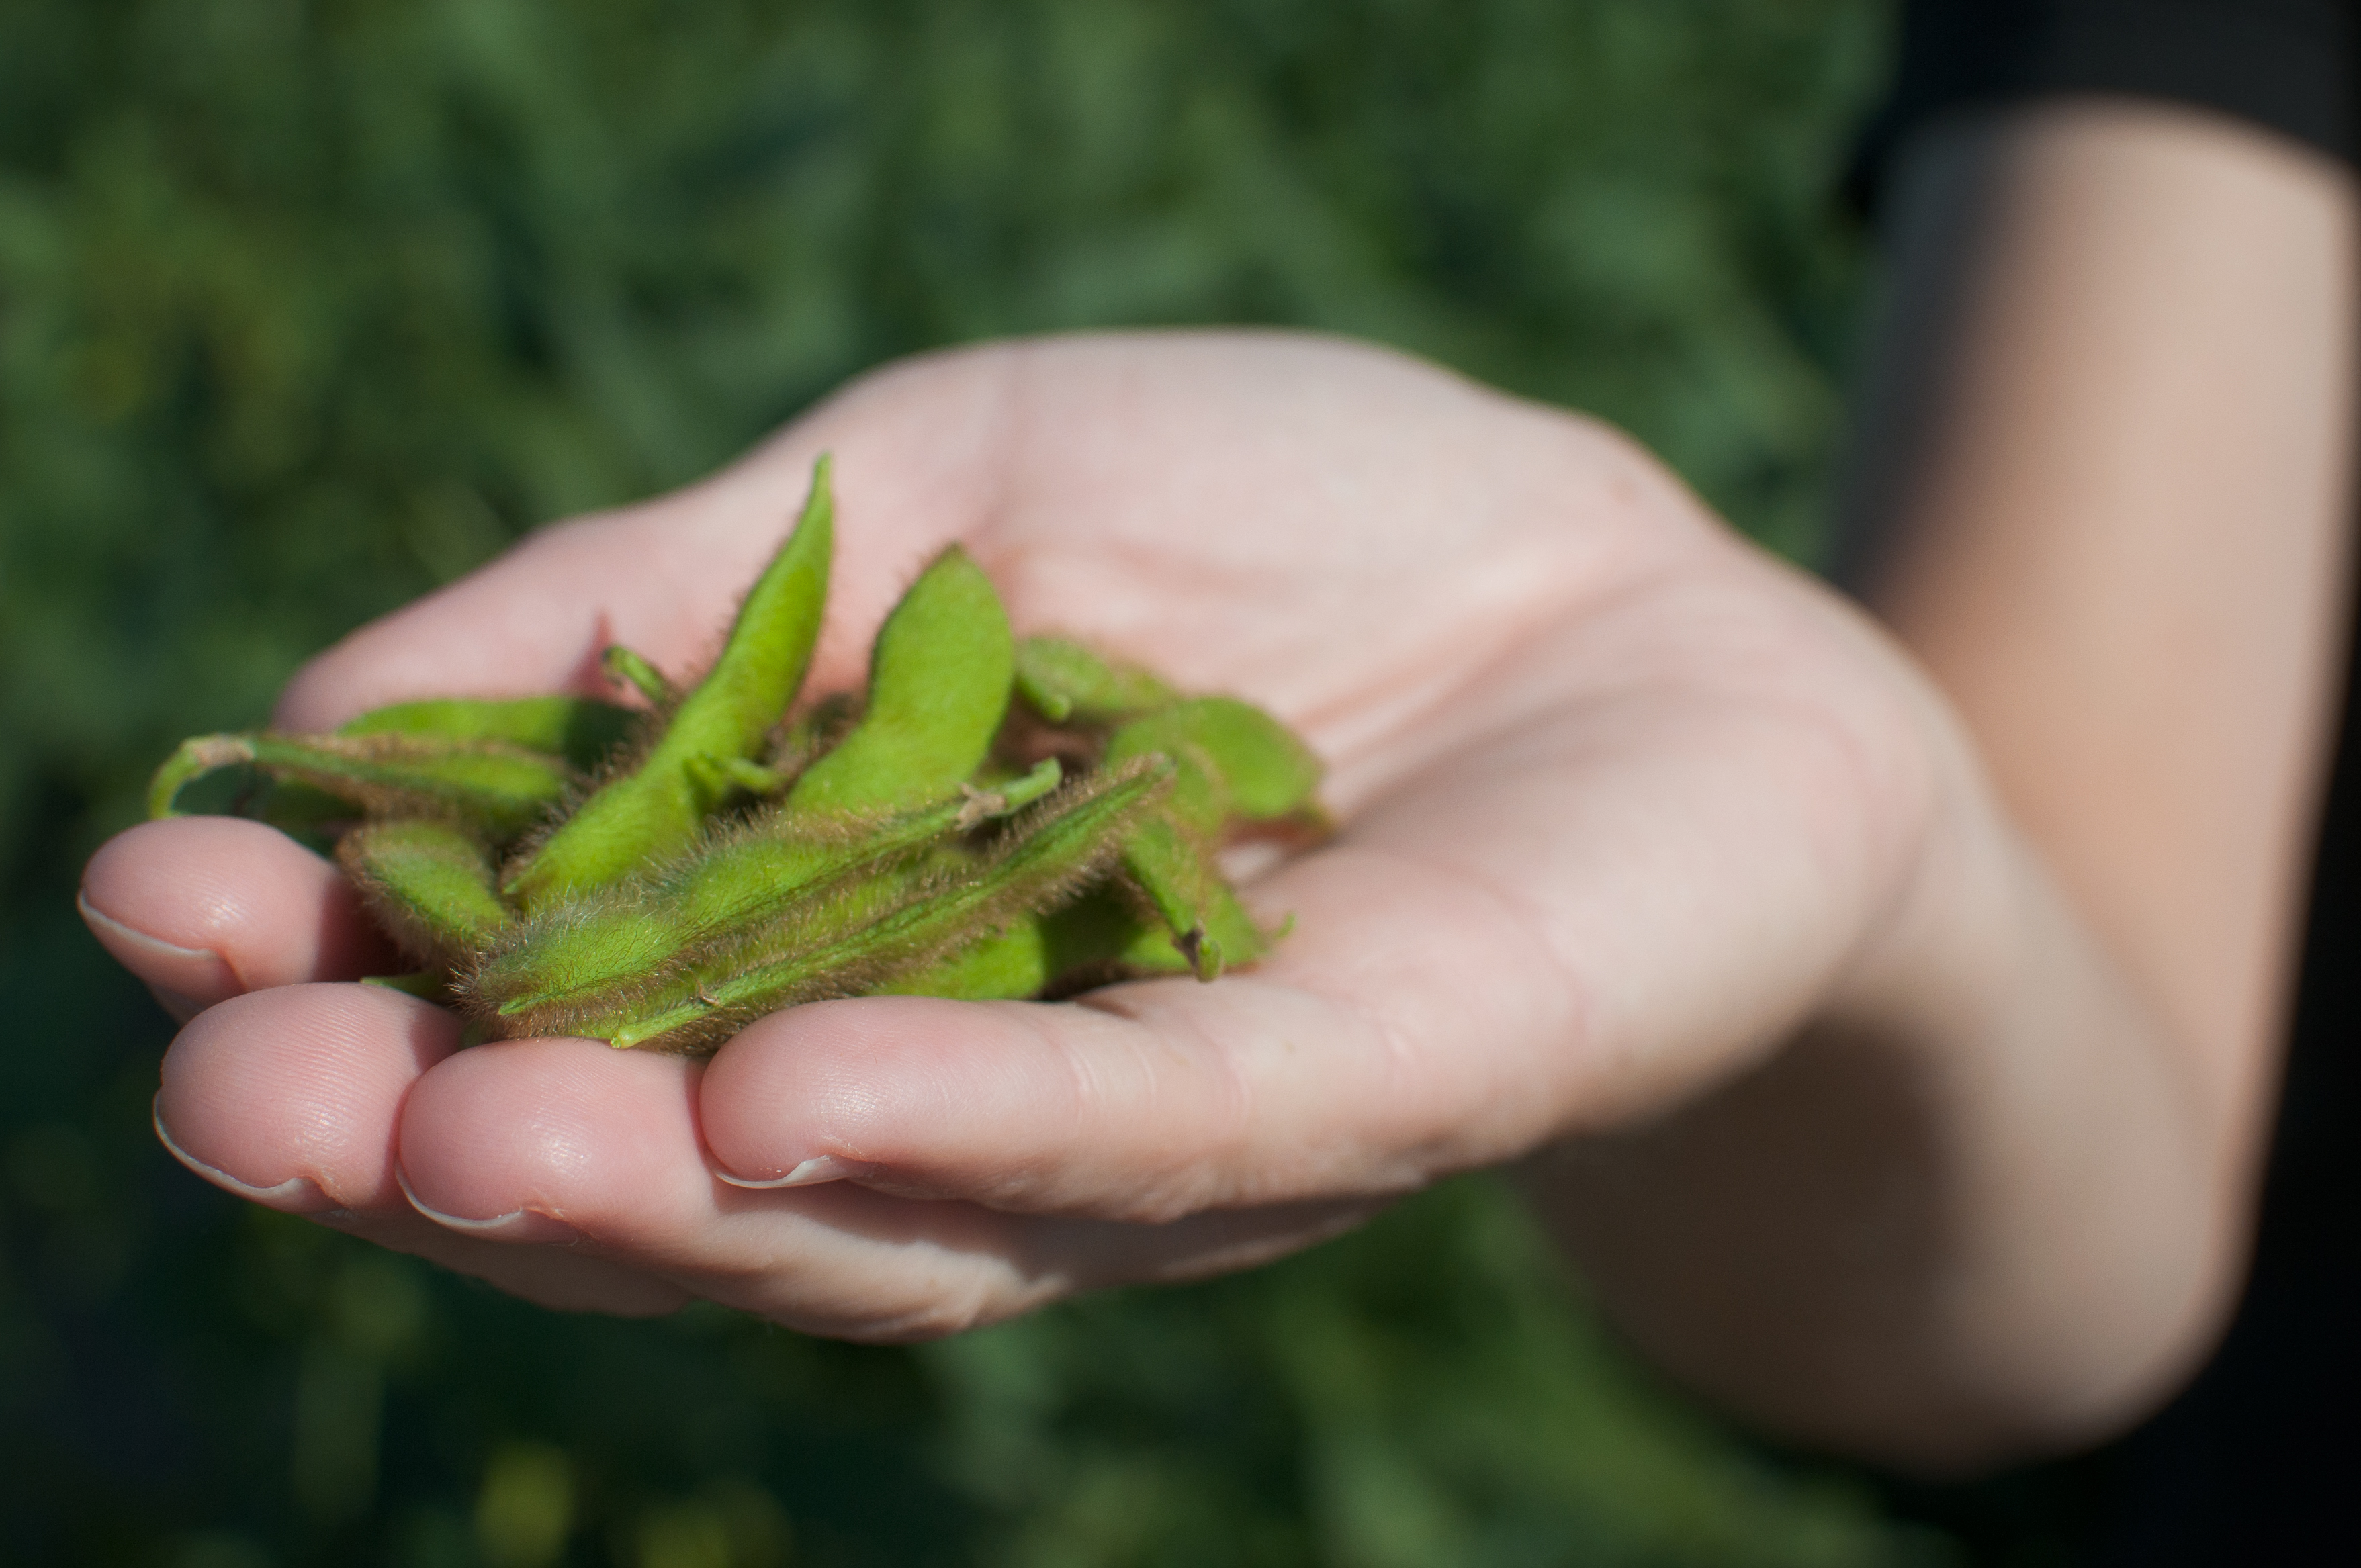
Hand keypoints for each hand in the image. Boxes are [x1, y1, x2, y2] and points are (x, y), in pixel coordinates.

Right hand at [83, 332, 1944, 1338]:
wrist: (1625, 592)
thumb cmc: (1288, 518)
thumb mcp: (948, 474)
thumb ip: (687, 588)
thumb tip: (337, 684)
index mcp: (845, 920)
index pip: (568, 978)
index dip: (358, 960)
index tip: (164, 896)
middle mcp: (968, 1072)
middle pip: (682, 1160)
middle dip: (447, 1134)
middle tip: (238, 1091)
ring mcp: (1154, 1120)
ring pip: (874, 1209)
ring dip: (654, 1190)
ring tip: (458, 1132)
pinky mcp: (1360, 1095)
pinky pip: (1142, 1134)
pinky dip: (960, 1122)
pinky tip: (780, 1101)